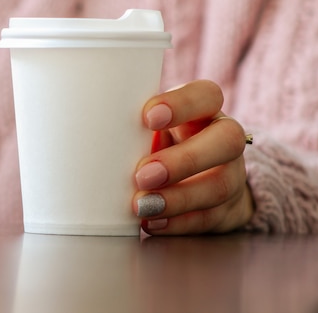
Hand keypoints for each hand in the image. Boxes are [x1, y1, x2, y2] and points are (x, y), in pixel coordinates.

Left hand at [133, 80, 253, 234]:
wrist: (199, 177)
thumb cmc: (161, 143)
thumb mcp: (150, 127)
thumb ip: (132, 127)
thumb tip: (86, 134)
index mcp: (204, 110)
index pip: (207, 95)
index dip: (182, 104)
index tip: (148, 117)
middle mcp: (224, 139)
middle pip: (227, 140)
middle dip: (184, 160)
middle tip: (143, 175)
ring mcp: (231, 175)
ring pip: (221, 185)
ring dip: (178, 198)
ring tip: (142, 206)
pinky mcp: (226, 210)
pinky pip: (210, 218)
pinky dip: (179, 223)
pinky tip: (153, 223)